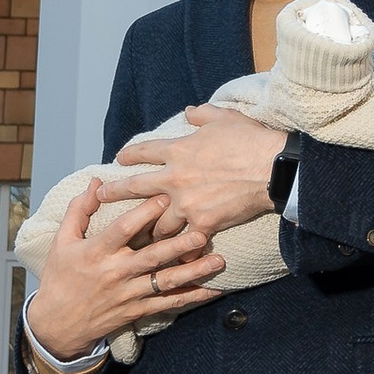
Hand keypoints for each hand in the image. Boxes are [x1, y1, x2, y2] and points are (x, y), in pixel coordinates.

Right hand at [25, 183, 221, 362]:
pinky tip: (212, 290)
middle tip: (202, 233)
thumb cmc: (61, 277)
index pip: (124, 229)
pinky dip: (191, 298)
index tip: (166, 197)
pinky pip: (168, 304)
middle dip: (179, 244)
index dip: (144, 213)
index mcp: (97, 252)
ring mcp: (128, 294)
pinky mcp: (137, 310)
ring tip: (218, 261)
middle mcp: (115, 273)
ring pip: (166, 281)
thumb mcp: (62, 241)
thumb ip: (79, 210)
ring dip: (194, 272)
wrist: (57, 324)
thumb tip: (97, 181)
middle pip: (152, 256)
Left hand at [114, 101, 288, 237]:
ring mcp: (187, 205)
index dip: (129, 154)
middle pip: (135, 188)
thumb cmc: (249, 139)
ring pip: (157, 224)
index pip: (143, 152)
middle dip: (115, 193)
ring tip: (141, 238)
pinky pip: (187, 243)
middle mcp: (175, 179)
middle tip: (102, 197)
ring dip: (149, 230)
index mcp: (178, 151)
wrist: (271, 169)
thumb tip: (189, 111)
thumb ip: (202, 114)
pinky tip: (178, 261)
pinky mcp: (203, 224)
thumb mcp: (224, 117)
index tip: (120, 158)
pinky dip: (183, 253)